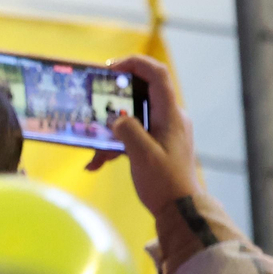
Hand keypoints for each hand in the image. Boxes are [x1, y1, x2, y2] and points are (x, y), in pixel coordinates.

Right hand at [84, 55, 200, 213]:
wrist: (179, 210)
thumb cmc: (164, 182)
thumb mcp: (141, 154)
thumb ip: (127, 130)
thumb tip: (114, 119)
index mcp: (171, 115)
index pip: (157, 75)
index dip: (134, 63)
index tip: (108, 69)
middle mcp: (170, 118)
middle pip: (141, 93)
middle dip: (114, 98)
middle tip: (93, 100)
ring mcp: (165, 131)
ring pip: (132, 117)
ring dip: (110, 130)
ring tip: (93, 149)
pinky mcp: (157, 144)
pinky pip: (132, 135)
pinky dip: (114, 145)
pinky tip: (96, 163)